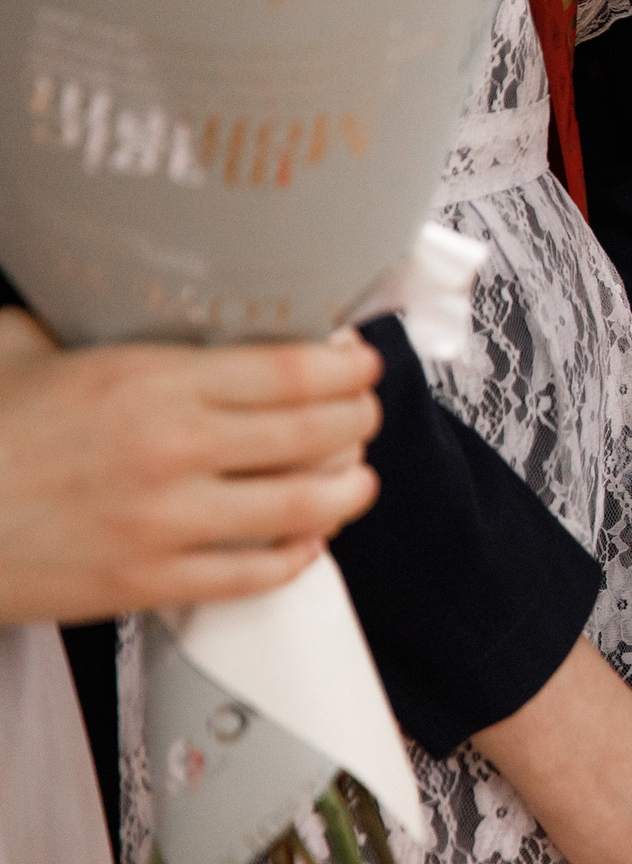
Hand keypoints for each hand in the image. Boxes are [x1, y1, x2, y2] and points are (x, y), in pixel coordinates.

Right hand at [0, 310, 381, 623]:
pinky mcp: (149, 583)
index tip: (362, 360)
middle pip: (316, 432)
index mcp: (149, 381)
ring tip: (358, 478)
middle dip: (360, 419)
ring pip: (303, 506)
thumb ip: (82, 318)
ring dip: (348, 490)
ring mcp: (165, 521)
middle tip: (366, 412)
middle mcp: (171, 449)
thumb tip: (114, 280)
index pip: (293, 369)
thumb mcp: (22, 347)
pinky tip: (307, 541)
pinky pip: (254, 573)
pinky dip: (297, 556)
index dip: (347, 365)